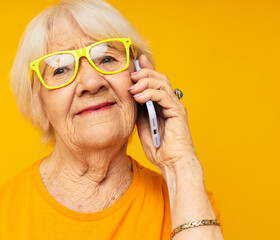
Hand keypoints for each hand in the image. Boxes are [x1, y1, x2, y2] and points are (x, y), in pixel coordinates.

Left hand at [129, 55, 196, 170]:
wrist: (172, 163)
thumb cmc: (159, 148)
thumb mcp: (142, 125)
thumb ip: (139, 110)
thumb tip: (130, 96)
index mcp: (162, 104)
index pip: (154, 81)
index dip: (145, 69)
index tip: (133, 62)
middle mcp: (170, 102)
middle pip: (159, 78)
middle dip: (143, 73)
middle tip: (130, 75)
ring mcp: (175, 106)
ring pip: (162, 83)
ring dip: (145, 81)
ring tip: (132, 86)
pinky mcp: (177, 112)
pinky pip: (163, 96)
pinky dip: (150, 93)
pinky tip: (138, 97)